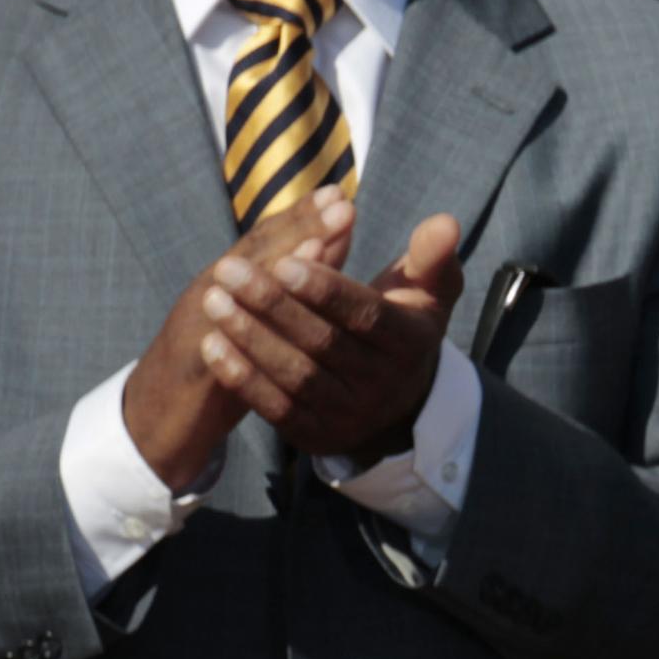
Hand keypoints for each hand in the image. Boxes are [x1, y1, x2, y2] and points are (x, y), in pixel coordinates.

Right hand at [122, 191, 356, 491]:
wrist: (154, 415)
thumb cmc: (221, 358)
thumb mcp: (254, 315)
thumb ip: (289, 281)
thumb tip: (331, 240)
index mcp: (229, 280)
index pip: (269, 241)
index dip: (304, 216)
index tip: (340, 192)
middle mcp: (211, 293)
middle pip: (255, 255)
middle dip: (299, 227)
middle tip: (339, 202)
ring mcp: (198, 328)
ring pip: (235, 292)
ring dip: (275, 267)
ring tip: (316, 243)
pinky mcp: (195, 372)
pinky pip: (219, 349)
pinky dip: (244, 332)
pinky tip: (265, 322)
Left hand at [195, 213, 465, 465]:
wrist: (396, 404)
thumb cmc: (402, 326)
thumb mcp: (427, 291)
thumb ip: (431, 254)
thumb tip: (445, 221)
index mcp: (412, 342)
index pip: (367, 315)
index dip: (326, 290)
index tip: (285, 260)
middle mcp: (385, 384)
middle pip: (322, 343)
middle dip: (272, 304)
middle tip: (228, 269)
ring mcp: (351, 414)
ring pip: (295, 374)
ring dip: (249, 337)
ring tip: (214, 300)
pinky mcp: (317, 436)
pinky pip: (275, 407)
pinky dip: (242, 377)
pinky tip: (213, 343)